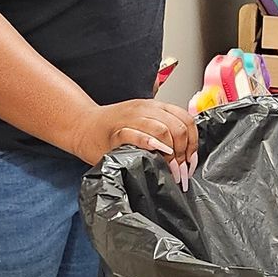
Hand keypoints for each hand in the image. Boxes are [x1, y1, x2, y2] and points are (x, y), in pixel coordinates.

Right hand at [73, 99, 199, 171]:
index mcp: (155, 106)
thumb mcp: (143, 122)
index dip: (193, 142)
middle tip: (180, 170)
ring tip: (170, 169)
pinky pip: (137, 135)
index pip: (186, 119)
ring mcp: (131, 119)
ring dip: (171, 153)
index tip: (190, 160)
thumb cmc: (113, 129)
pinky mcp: (117, 132)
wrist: (83, 127)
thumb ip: (164, 129)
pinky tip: (156, 154)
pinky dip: (150, 144)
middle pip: (178, 127)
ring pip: (163, 130)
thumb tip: (187, 151)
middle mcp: (145, 109)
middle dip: (184, 152)